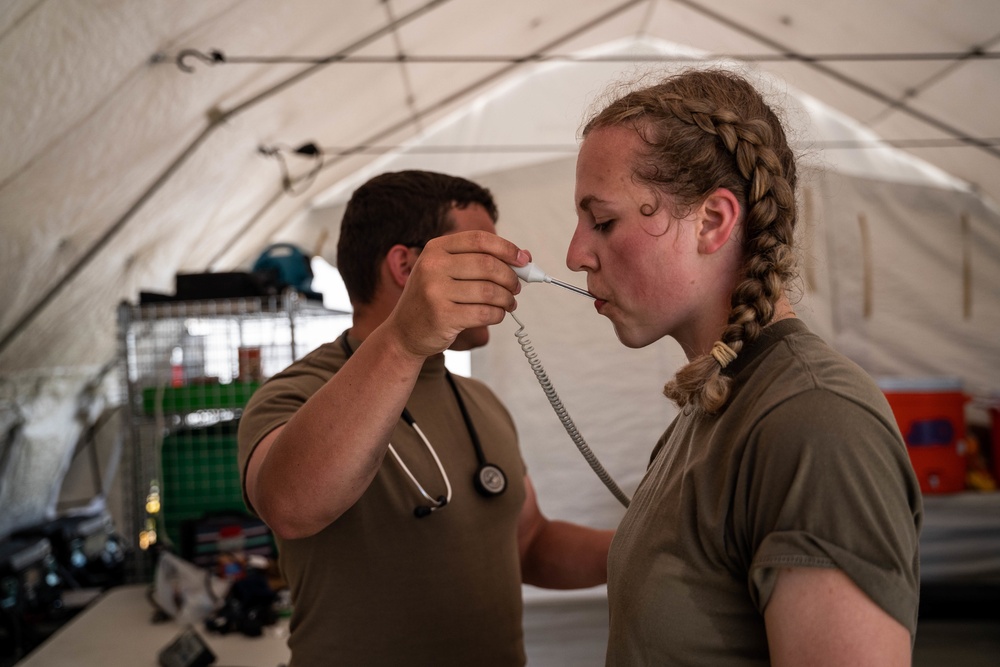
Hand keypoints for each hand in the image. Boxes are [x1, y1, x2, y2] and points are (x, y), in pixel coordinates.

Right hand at [386, 230, 528, 357]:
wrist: (404, 332)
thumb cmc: (433, 298)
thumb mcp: (448, 272)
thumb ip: (481, 260)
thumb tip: (525, 256)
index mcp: (436, 248)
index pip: (479, 240)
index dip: (506, 248)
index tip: (523, 260)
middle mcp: (433, 266)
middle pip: (487, 265)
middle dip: (510, 277)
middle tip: (516, 287)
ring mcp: (435, 291)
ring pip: (489, 291)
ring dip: (507, 299)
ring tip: (509, 303)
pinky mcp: (442, 316)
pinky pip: (484, 313)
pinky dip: (498, 314)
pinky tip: (497, 314)